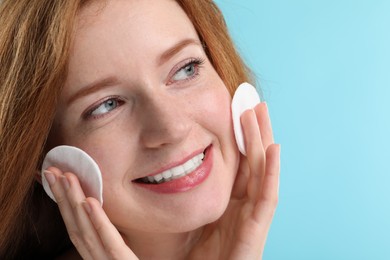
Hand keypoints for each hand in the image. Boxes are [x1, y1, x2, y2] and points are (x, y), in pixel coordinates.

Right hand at [44, 169, 137, 259]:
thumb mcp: (119, 253)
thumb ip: (110, 239)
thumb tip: (97, 211)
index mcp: (94, 255)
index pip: (75, 226)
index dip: (63, 203)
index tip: (55, 179)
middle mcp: (94, 258)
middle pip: (75, 225)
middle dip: (62, 197)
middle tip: (52, 171)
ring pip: (86, 230)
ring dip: (74, 202)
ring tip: (67, 177)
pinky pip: (110, 242)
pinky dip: (98, 221)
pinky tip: (89, 202)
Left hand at [189, 102, 279, 259]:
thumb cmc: (194, 259)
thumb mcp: (189, 218)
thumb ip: (185, 195)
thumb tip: (167, 168)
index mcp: (229, 203)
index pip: (237, 164)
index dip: (239, 137)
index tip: (235, 110)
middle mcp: (243, 206)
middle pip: (252, 161)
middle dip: (254, 131)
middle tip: (252, 101)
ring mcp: (252, 217)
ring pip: (261, 172)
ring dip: (262, 141)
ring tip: (259, 113)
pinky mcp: (256, 232)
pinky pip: (267, 198)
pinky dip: (272, 173)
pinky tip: (273, 149)